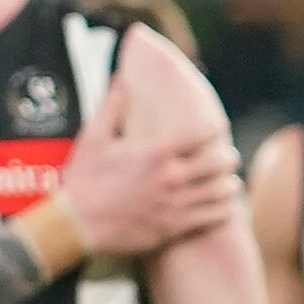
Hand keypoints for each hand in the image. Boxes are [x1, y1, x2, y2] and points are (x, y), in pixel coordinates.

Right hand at [59, 116, 237, 260]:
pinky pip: (216, 215)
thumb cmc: (83, 180)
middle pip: (221, 161)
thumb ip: (113, 106)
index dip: (215, 127)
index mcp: (155, 152)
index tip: (215, 128)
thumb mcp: (93, 138)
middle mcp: (171, 176)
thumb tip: (123, 77)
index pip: (204, 132)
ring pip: (224, 190)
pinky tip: (219, 204)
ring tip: (225, 180)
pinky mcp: (176, 226)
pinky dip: (223, 208)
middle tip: (224, 156)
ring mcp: (176, 203)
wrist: (75, 225)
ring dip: (228, 182)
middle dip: (227, 156)